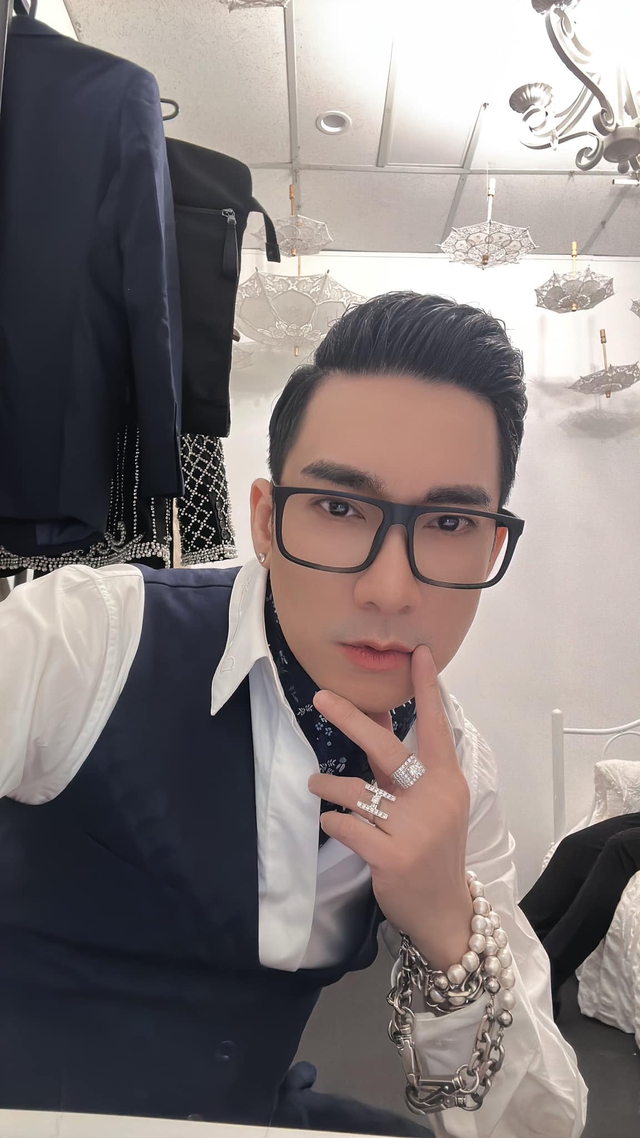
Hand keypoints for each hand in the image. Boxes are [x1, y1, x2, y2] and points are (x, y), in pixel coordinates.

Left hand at [308, 645, 472, 970]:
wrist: (444, 911)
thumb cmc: (433, 848)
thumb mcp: (431, 804)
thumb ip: (406, 769)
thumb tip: (372, 723)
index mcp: (448, 781)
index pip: (438, 726)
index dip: (428, 689)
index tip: (419, 654)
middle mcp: (435, 799)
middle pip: (386, 748)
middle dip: (350, 719)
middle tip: (321, 698)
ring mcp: (414, 829)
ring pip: (355, 790)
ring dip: (326, 786)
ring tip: (315, 786)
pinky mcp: (391, 856)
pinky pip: (346, 825)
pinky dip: (332, 821)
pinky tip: (332, 822)